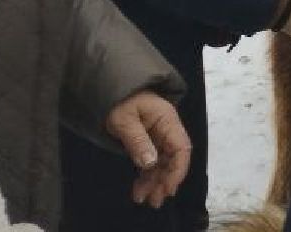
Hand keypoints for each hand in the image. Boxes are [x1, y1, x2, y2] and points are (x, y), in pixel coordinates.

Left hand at [104, 91, 191, 209]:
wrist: (109, 89)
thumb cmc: (119, 101)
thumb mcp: (124, 120)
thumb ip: (138, 141)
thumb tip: (150, 163)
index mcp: (167, 120)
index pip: (181, 148)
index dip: (177, 170)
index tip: (168, 187)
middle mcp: (167, 129)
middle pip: (173, 159)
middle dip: (165, 181)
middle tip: (154, 200)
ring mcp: (158, 136)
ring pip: (162, 163)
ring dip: (155, 182)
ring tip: (143, 199)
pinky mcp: (149, 142)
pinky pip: (152, 161)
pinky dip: (146, 176)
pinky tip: (139, 188)